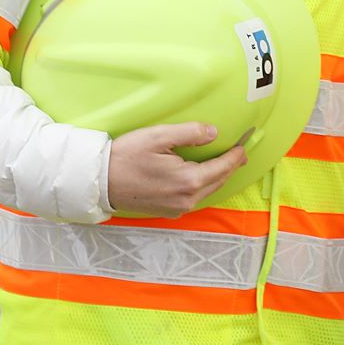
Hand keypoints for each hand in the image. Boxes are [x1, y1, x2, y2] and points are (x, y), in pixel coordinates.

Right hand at [106, 122, 247, 217]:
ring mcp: (177, 208)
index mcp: (189, 180)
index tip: (244, 146)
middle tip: (240, 155)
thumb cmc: (126, 157)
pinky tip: (202, 177)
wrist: (100, 182)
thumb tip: (213, 133)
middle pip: (218, 181)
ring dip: (218, 177)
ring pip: (207, 191)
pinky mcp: (168, 211)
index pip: (223, 167)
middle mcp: (187, 198)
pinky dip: (203, 186)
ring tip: (225, 164)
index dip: (235, 156)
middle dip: (230, 167)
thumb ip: (190, 133)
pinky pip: (194, 198)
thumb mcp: (159, 136)